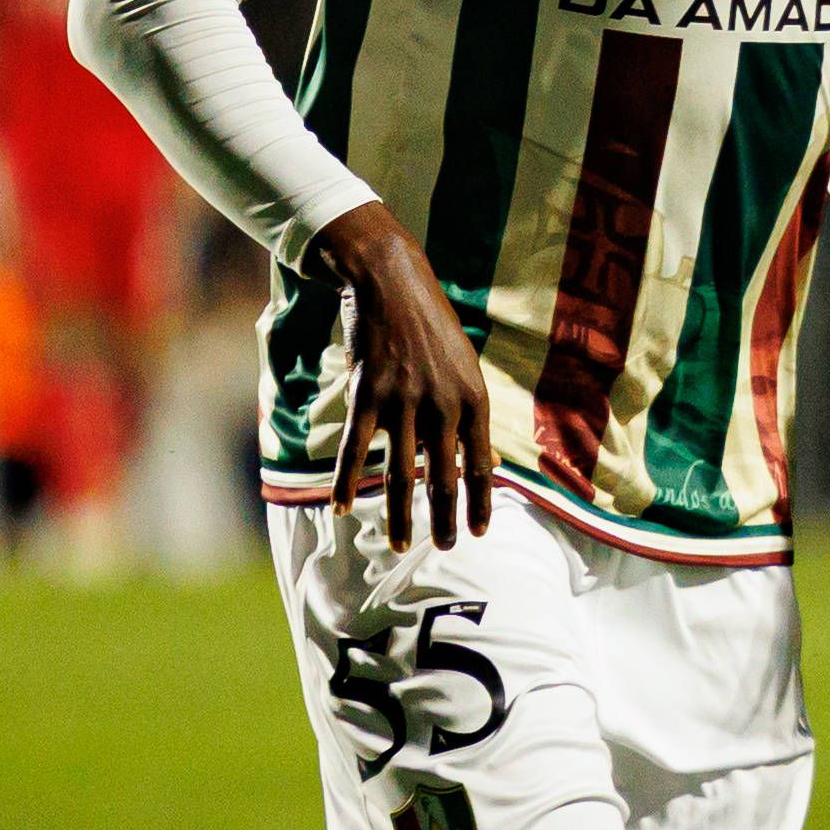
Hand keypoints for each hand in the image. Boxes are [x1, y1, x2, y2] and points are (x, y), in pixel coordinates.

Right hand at [316, 200, 495, 546]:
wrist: (389, 280)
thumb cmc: (430, 326)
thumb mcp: (466, 367)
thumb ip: (472, 415)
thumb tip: (489, 461)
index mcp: (473, 398)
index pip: (480, 464)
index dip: (480, 502)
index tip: (479, 532)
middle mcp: (442, 404)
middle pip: (443, 477)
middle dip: (444, 519)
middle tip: (444, 549)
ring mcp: (403, 400)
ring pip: (401, 473)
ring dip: (399, 514)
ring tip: (398, 544)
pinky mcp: (366, 394)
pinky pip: (354, 448)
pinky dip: (346, 481)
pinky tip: (340, 508)